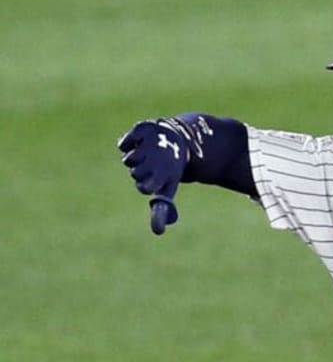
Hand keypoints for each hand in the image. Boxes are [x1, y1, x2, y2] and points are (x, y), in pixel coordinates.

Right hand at [118, 120, 189, 234]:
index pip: (143, 187)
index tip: (149, 182)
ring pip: (128, 159)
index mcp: (165, 175)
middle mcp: (159, 159)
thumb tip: (158, 232)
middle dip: (138, 171)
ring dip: (134, 158)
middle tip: (151, 165)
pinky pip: (124, 143)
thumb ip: (161, 210)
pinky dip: (128, 144)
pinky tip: (141, 142)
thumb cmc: (170, 169)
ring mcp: (151, 142)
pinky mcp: (143, 128)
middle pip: (134, 173)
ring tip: (148, 155)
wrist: (179, 139)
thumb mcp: (168, 188)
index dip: (143, 186)